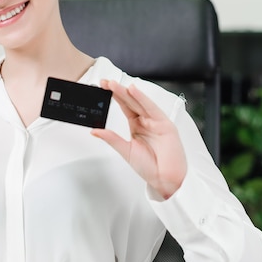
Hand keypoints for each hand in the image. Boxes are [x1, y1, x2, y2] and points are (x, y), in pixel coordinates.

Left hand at [91, 80, 186, 198]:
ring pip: (139, 103)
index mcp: (136, 126)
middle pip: (130, 102)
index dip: (113, 96)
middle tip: (105, 82)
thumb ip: (111, 138)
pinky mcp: (165, 124)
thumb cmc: (149, 167)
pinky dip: (143, 99)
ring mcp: (156, 121)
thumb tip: (95, 131)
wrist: (166, 179)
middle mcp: (146, 121)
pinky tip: (133, 91)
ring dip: (127, 93)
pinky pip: (152, 109)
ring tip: (114, 84)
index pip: (124, 107)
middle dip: (117, 91)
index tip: (102, 88)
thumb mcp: (126, 150)